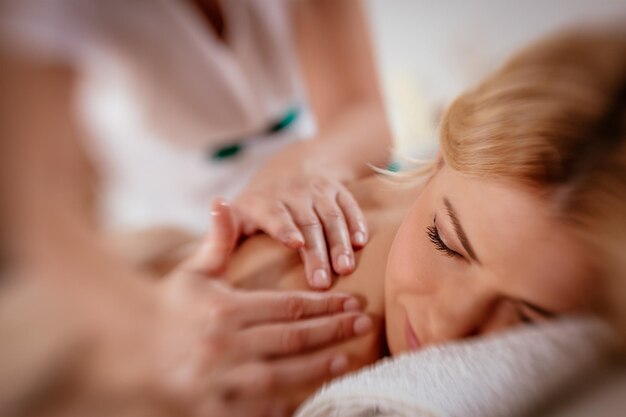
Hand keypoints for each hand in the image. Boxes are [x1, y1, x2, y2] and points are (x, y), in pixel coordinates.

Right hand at [152, 200, 372, 416]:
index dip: (324, 304)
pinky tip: (310, 394)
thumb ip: (216, 241)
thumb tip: (223, 201)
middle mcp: (225, 345)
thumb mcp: (192, 273)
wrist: (130, 352)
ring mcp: (220, 380)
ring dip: (319, 366)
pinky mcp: (214, 409)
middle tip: (363, 323)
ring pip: (282, 374)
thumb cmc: (167, 308)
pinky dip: (286, 402)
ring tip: (348, 357)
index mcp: (225, 311)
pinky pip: (259, 408)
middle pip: (292, 338)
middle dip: (333, 330)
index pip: (287, 306)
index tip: (351, 300)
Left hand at [234, 175, 367, 289]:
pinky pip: (350, 206)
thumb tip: (204, 252)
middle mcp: (292, 192)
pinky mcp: (338, 190)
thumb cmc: (258, 209)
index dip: (285, 227)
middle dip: (316, 251)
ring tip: (345, 268)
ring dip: (340, 242)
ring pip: (331, 216)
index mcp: (263, 201)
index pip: (274, 213)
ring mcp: (317, 190)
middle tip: (322, 283)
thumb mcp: (236, 215)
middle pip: (307, 222)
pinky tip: (362, 243)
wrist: (293, 168)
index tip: (296, 244)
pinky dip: (357, 223)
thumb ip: (221, 234)